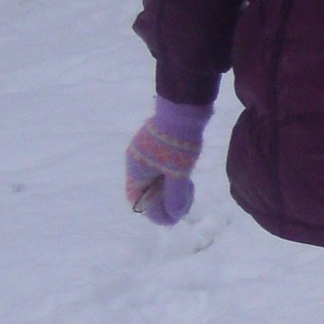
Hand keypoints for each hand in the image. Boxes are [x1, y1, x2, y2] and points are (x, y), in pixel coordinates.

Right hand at [126, 98, 212, 223]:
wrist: (184, 107)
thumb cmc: (178, 142)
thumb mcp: (179, 173)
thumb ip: (175, 196)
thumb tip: (174, 214)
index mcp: (135, 169)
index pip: (137, 200)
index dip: (154, 213)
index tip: (174, 216)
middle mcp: (136, 160)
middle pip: (146, 191)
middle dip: (164, 201)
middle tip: (185, 200)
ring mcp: (145, 150)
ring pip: (155, 178)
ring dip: (169, 188)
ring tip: (188, 187)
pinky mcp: (157, 143)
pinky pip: (160, 167)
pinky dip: (171, 176)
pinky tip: (185, 174)